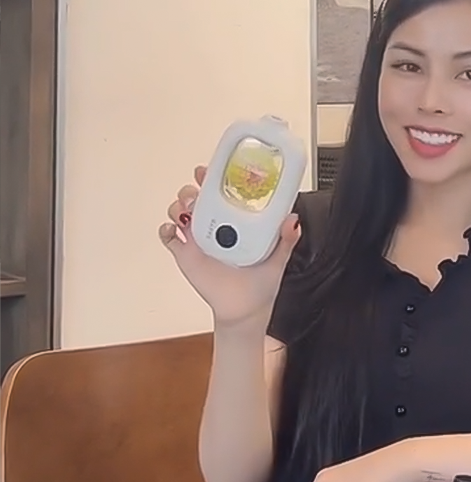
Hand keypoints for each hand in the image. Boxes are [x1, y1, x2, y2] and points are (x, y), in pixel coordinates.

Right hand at [159, 166, 300, 327]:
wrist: (245, 310)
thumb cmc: (260, 282)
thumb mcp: (277, 257)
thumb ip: (286, 239)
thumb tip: (292, 220)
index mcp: (236, 220)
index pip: (221, 191)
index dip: (212, 177)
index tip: (209, 171)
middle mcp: (215, 224)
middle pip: (195, 196)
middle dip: (191, 190)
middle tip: (196, 194)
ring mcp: (199, 238)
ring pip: (179, 211)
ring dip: (178, 206)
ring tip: (186, 212)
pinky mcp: (186, 255)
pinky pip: (168, 237)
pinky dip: (165, 229)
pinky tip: (173, 229)